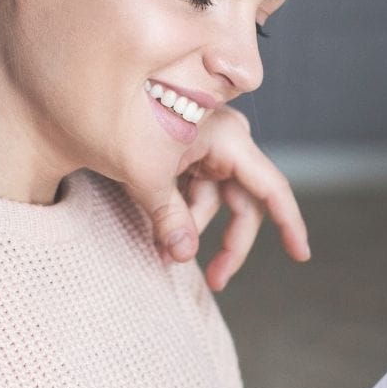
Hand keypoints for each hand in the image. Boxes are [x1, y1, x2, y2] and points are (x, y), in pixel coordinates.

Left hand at [124, 105, 309, 289]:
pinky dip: (181, 218)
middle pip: (244, 204)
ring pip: (217, 204)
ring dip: (193, 232)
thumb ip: (170, 219)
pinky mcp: (191, 157)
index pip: (271, 188)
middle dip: (229, 244)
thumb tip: (183, 256)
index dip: (289, 223)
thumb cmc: (121, 127)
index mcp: (228, 138)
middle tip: (214, 281)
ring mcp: (210, 150)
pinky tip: (160, 238)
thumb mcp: (145, 177)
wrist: (85, 106)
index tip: (301, 255)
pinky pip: (197, 196)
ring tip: (162, 254)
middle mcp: (228, 142)